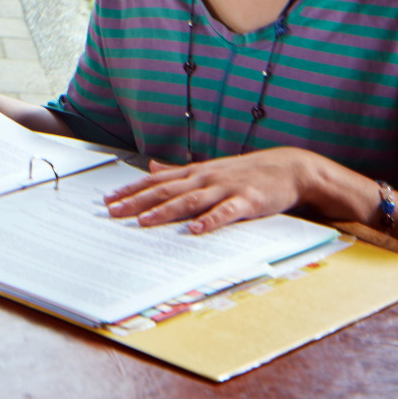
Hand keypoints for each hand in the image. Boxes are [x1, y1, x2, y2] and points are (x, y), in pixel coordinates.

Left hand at [102, 149, 343, 233]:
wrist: (289, 168)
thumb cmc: (245, 172)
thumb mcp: (208, 169)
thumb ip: (178, 170)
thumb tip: (150, 167)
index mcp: (194, 173)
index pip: (156, 181)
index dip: (131, 191)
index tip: (108, 200)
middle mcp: (205, 179)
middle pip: (166, 191)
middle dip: (138, 202)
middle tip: (113, 212)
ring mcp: (226, 189)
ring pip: (190, 201)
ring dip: (165, 211)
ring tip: (144, 221)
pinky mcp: (248, 202)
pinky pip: (226, 213)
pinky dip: (210, 221)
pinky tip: (196, 230)